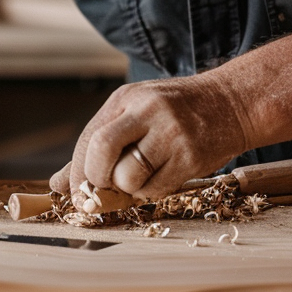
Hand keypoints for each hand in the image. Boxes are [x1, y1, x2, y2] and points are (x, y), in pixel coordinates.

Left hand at [50, 75, 251, 200]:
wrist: (232, 103)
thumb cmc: (175, 112)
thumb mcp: (134, 114)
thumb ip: (96, 146)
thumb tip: (59, 183)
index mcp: (125, 98)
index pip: (88, 137)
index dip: (77, 172)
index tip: (76, 192)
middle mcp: (146, 111)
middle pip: (101, 149)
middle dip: (95, 178)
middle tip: (102, 189)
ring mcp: (170, 133)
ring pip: (128, 175)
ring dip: (126, 189)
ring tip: (138, 180)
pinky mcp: (191, 156)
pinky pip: (156, 188)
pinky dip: (149, 193)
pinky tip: (159, 179)